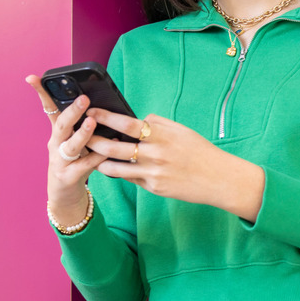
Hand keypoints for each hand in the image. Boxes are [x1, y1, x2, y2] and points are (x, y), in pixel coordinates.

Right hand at [25, 75, 108, 221]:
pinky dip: (96, 158)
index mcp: (57, 133)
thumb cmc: (74, 164)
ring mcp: (59, 161)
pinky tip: (106, 153)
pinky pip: (83, 166)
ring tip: (92, 123)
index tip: (33, 77)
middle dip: (72, 111)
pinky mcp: (67, 177)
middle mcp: (55, 145)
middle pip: (61, 125)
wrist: (64, 196)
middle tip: (84, 99)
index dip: (41, 93)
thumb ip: (82, 126)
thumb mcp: (75, 143)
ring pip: (71, 146)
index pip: (49, 109)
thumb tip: (100, 106)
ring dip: (82, 134)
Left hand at [84, 109, 265, 221]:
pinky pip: (130, 179)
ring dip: (100, 161)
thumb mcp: (181, 130)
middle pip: (114, 147)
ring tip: (90, 154)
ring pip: (116, 168)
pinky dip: (120, 172)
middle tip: (81, 134)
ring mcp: (153, 173)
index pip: (126, 124)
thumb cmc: (199, 151)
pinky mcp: (154, 188)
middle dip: (94, 140)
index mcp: (161, 135)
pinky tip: (111, 168)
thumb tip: (138, 119)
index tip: (91, 112)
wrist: (218, 178)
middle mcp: (154, 153)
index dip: (106, 117)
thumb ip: (157, 123)